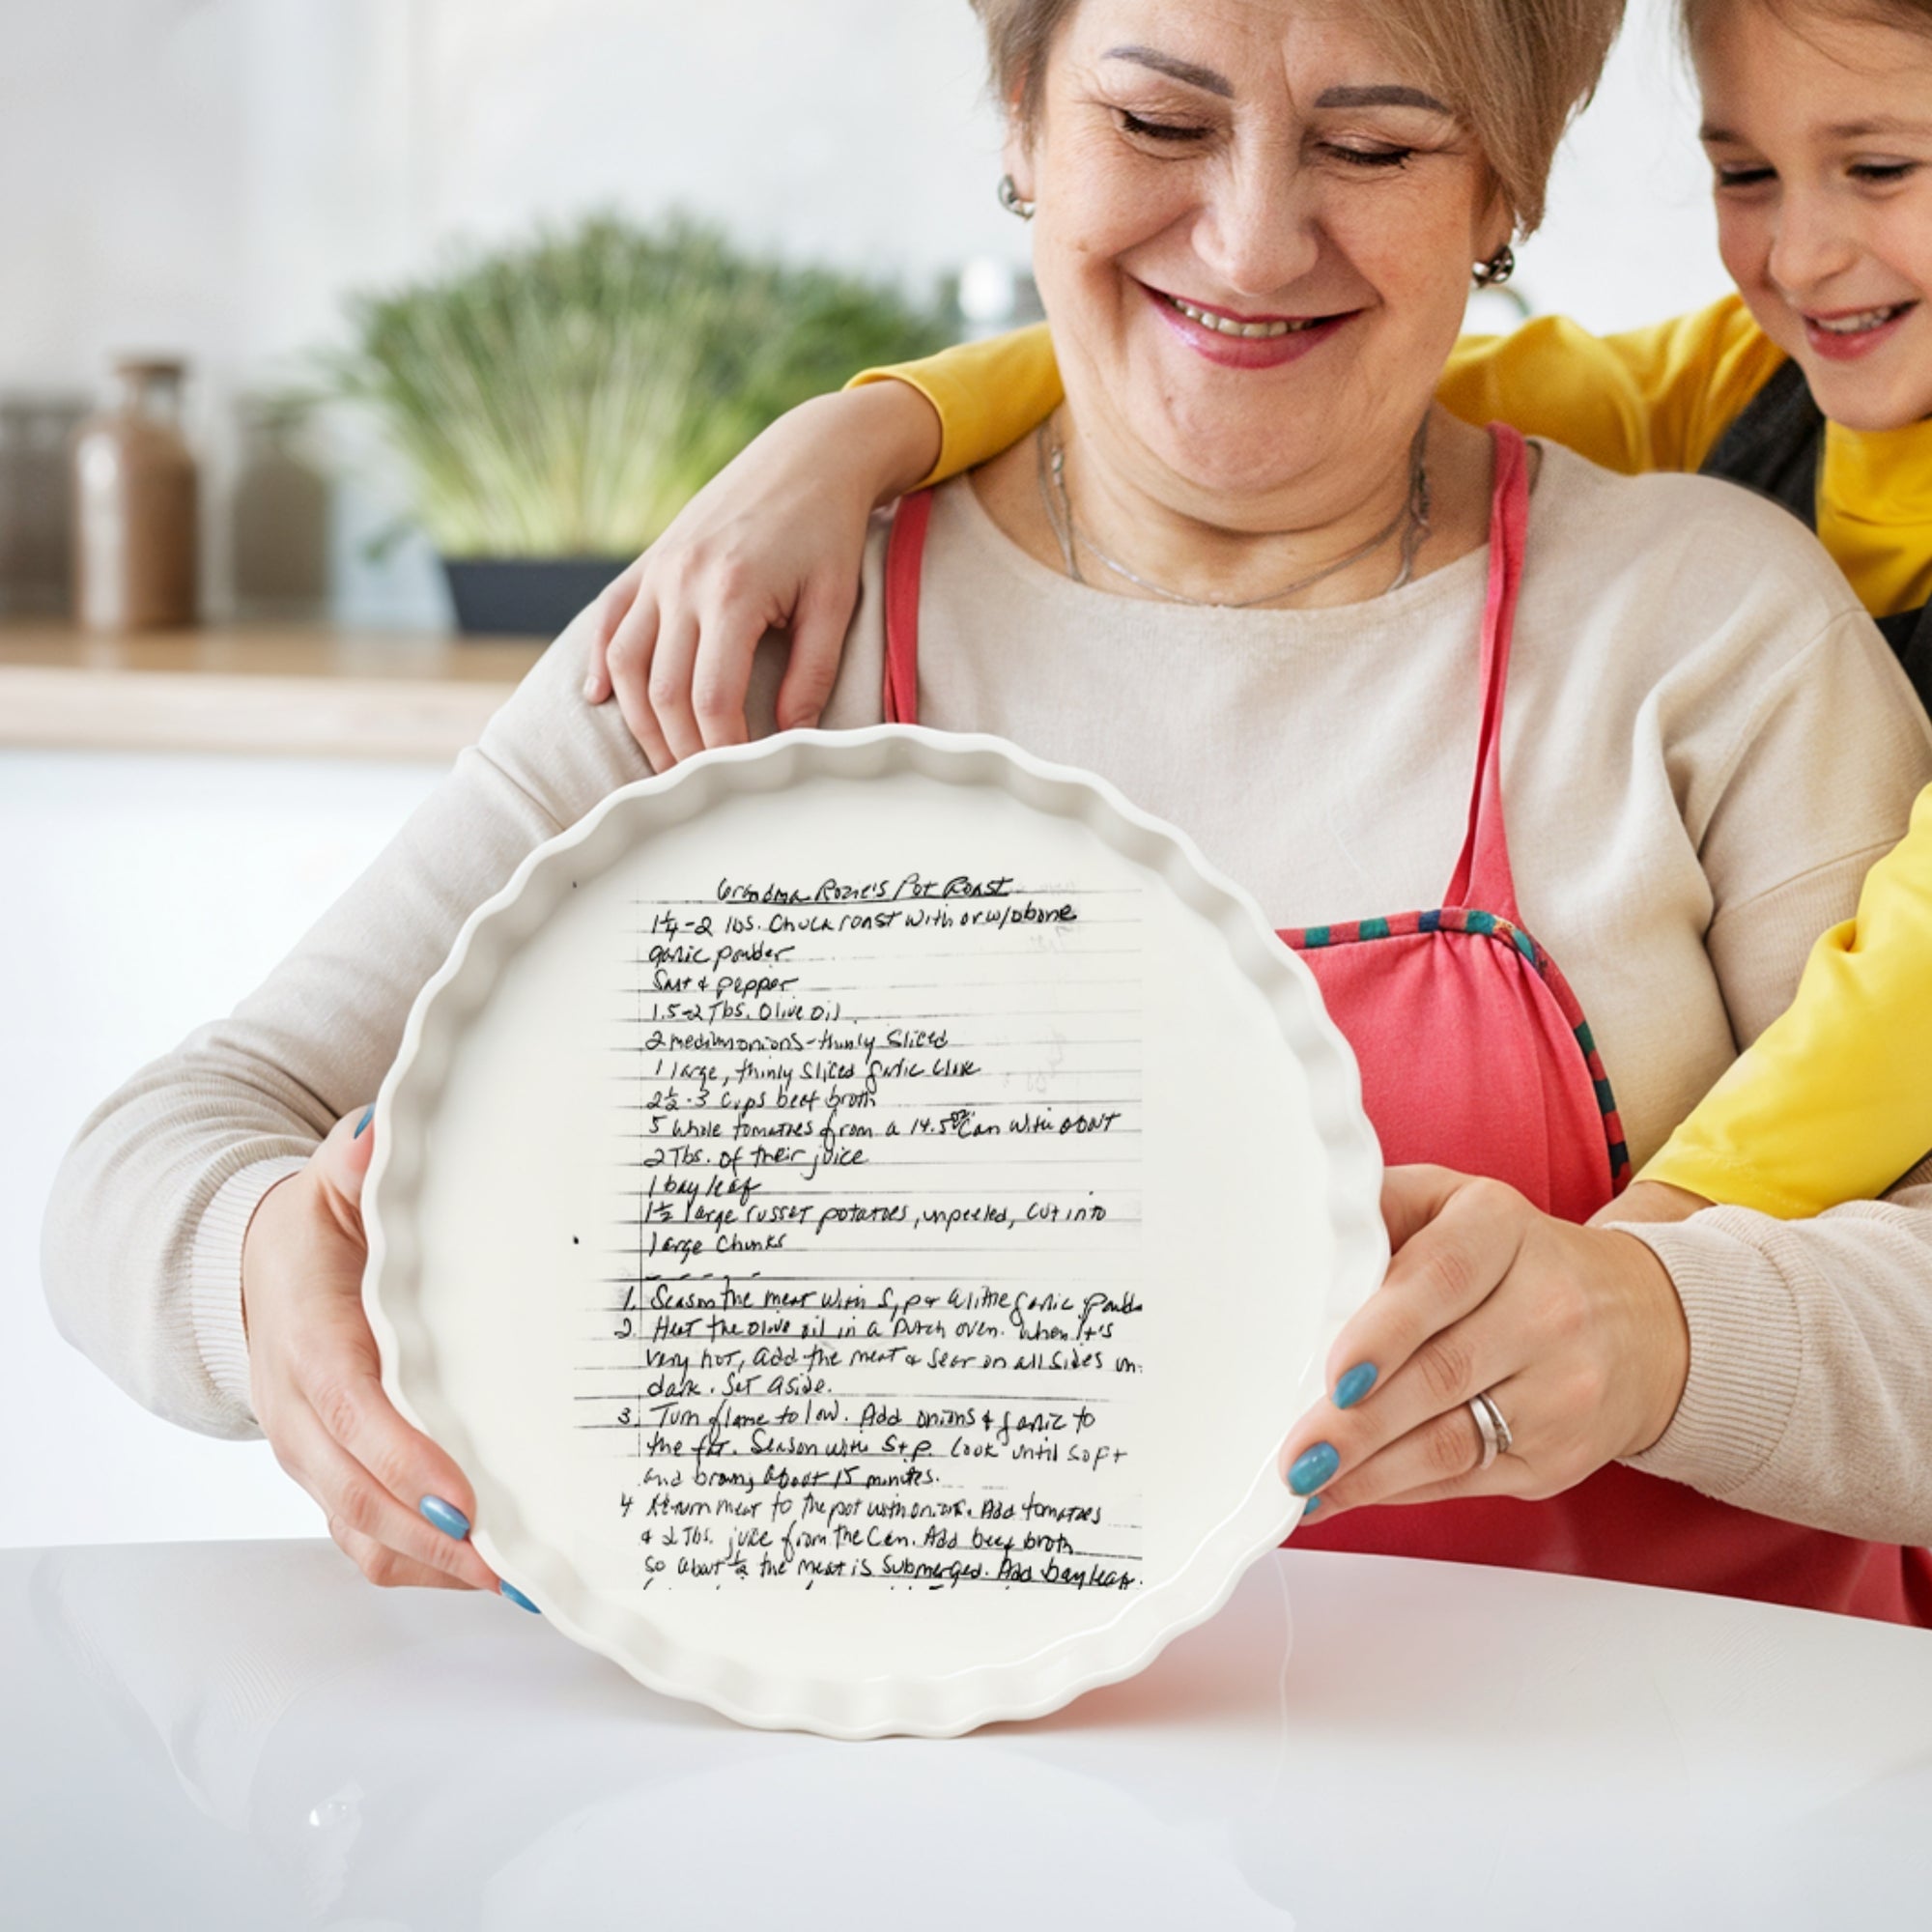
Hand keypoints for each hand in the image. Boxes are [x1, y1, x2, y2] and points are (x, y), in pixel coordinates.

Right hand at [241, 1108, 506, 1595]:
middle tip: (516, 1558)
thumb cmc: (317, 1234)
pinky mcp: (336, 1484)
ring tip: (524, 1577)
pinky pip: (370, 1544)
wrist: (258, 1279)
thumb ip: (353, 1163)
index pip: (349, 1411)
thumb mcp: (332, 1185)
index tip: (461, 1497)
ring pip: (364, 1532)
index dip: (402, 1460)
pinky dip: (428, 1567)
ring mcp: (316, 1459)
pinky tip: (497, 1568)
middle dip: (434, 1534)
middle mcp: (302, 1414)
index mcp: (306, 1339)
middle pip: (359, 1491)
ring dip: (438, 1564)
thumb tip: (374, 1134)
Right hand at [583, 381, 943, 768]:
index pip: (709, 699)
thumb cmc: (829, 530)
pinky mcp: (651, 561)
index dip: (720, 749)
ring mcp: (659, 570)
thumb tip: (791, 740)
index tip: (737, 780)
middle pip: (661, 692)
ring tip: (664, 761)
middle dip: (678, 749)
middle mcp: (681, 581)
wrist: (808, 454)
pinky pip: (611, 620)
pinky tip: (599, 698)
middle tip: (699, 787)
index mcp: (730, 592)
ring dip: (640, 720)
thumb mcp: (835, 603)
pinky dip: (602, 662)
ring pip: (626, 663)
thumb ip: (811, 674)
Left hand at [1275, 1166, 1690, 1519]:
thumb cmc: (1515, 1258)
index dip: (1385, 1331)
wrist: (1640, 1322)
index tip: (1336, 1375)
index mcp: (1503, 1228)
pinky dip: (1396, 1489)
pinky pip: (1464, 1479)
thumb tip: (1300, 1245)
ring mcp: (1562, 1389)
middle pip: (1441, 1373)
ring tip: (1307, 1479)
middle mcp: (1547, 1308)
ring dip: (1368, 1470)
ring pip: (1450, 1441)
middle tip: (1296, 1451)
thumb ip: (1379, 1208)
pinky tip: (1345, 1490)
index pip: (1443, 1278)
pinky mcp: (1559, 1457)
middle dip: (1357, 1423)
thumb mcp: (1453, 1204)